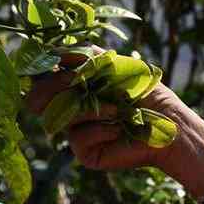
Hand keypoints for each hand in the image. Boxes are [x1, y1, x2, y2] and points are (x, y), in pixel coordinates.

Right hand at [26, 46, 190, 170]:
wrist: (167, 122)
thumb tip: (53, 51)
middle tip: (76, 81)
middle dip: (54, 86)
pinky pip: (78, 138)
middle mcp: (70, 111)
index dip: (42, 71)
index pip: (41, 81)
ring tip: (117, 109)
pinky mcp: (85, 152)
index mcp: (74, 89)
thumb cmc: (143, 91)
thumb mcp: (113, 65)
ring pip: (59, 117)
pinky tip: (119, 129)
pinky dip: (101, 128)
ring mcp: (76, 133)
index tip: (56, 63)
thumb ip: (84, 55)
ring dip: (90, 108)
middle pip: (37, 101)